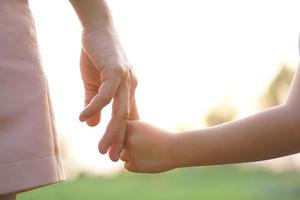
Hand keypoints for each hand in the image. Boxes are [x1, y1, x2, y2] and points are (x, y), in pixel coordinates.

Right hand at [79, 30, 138, 161]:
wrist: (98, 30)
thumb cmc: (97, 56)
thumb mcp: (94, 84)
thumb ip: (93, 104)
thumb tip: (90, 125)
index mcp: (127, 90)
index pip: (127, 117)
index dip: (122, 134)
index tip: (117, 151)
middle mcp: (130, 87)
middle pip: (126, 118)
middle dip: (120, 140)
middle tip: (114, 159)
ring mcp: (124, 79)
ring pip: (120, 111)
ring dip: (111, 132)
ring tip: (102, 149)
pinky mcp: (115, 71)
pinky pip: (106, 94)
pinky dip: (94, 107)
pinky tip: (83, 117)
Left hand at [121, 121, 175, 172]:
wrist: (175, 149)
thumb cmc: (159, 137)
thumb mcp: (143, 128)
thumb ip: (128, 132)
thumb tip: (111, 141)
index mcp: (131, 126)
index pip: (119, 132)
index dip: (128, 135)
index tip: (138, 136)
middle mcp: (128, 139)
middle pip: (119, 144)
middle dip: (128, 146)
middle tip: (143, 146)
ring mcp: (130, 152)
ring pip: (122, 155)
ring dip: (131, 156)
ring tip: (147, 153)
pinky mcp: (133, 165)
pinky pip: (128, 165)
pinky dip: (135, 165)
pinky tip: (147, 160)